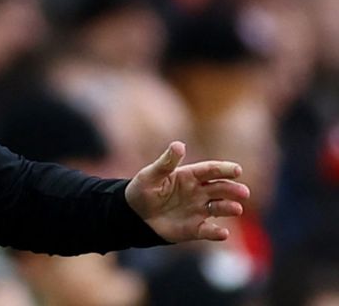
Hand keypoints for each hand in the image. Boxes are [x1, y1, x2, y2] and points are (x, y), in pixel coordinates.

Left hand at [125, 141, 249, 242]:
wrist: (134, 215)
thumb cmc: (143, 190)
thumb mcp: (151, 175)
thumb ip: (166, 162)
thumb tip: (179, 145)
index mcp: (189, 176)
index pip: (210, 170)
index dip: (224, 169)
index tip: (237, 170)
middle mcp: (198, 192)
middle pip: (220, 189)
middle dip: (232, 189)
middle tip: (243, 192)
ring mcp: (198, 210)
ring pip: (219, 208)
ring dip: (229, 208)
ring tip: (237, 208)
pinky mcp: (194, 228)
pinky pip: (208, 231)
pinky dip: (216, 233)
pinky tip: (223, 233)